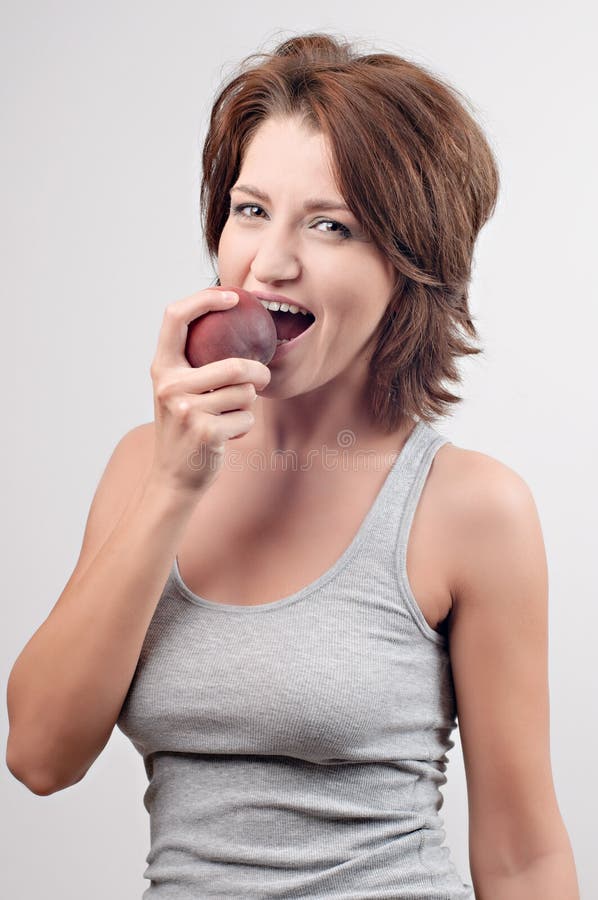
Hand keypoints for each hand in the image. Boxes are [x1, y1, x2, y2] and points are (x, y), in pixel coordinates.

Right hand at [148, 288, 270, 494]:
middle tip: (264, 378)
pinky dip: (244, 426)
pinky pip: (246, 418)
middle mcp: (169, 385)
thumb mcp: (177, 390)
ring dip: (248, 405)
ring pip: (245, 393)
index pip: (175, 316)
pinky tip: (227, 435)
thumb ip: (194, 362)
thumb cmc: (185, 427)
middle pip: (234, 365)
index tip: (233, 296)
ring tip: (231, 414)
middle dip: (260, 373)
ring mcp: (187, 409)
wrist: (173, 477)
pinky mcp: (206, 432)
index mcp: (161, 368)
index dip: (204, 299)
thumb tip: (231, 321)